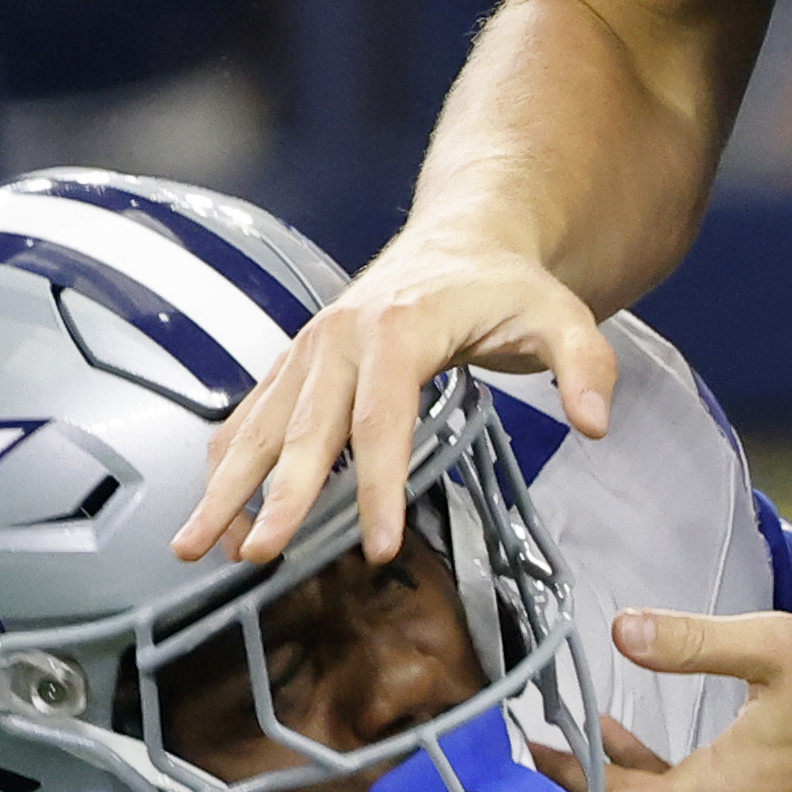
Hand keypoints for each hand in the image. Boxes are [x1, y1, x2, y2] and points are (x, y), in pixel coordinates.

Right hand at [180, 236, 612, 569]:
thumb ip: (584, 365)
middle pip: (307, 428)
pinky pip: (253, 414)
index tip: (377, 547)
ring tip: (195, 546)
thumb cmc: (504, 283)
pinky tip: (212, 510)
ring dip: (227, 487)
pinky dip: (227, 463)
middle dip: (280, 496)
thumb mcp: (561, 316)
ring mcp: (311, 349)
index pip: (384, 417)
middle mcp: (340, 336)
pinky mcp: (297, 363)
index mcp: (400, 326)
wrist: (459, 237)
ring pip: (262, 424)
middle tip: (258, 555)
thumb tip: (596, 422)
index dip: (378, 484)